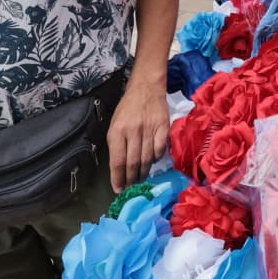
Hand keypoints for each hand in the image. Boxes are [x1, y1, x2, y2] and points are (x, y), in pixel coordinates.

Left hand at [107, 76, 170, 191]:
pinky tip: (152, 161)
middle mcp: (133, 131)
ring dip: (143, 172)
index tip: (119, 189)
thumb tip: (119, 169)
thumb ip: (116, 145)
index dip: (118, 178)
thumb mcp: (114, 124)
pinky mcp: (163, 127)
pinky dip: (156, 159)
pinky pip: (160, 150)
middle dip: (131, 179)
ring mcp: (149, 129)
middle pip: (133, 163)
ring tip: (141, 178)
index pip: (117, 161)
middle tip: (131, 187)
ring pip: (147, 159)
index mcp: (117, 131)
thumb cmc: (127, 108)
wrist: (146, 89)